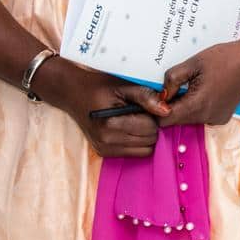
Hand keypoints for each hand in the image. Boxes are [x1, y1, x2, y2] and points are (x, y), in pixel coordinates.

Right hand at [32, 59, 162, 158]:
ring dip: (144, 135)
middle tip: (140, 111)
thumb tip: (166, 110)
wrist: (73, 93)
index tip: (145, 105)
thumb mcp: (123, 85)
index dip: (153, 114)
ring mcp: (104, 149)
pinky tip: (127, 127)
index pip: (150, 127)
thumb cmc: (99, 86)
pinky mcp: (103, 153)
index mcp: (111, 123)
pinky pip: (133, 153)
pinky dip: (136, 141)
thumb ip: (146, 97)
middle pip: (149, 140)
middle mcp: (107, 141)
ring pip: (144, 150)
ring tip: (134, 118)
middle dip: (150, 125)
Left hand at [150, 34, 239, 129]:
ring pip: (188, 118)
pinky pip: (200, 116)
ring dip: (184, 105)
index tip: (158, 93)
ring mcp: (216, 119)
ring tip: (191, 84)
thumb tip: (161, 94)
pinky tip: (203, 89)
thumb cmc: (224, 58)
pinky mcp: (221, 117)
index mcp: (198, 105)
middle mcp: (207, 117)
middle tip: (175, 85)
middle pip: (176, 120)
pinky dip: (196, 106)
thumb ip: (171, 80)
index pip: (165, 120)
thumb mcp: (192, 63)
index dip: (157, 108)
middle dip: (171, 105)